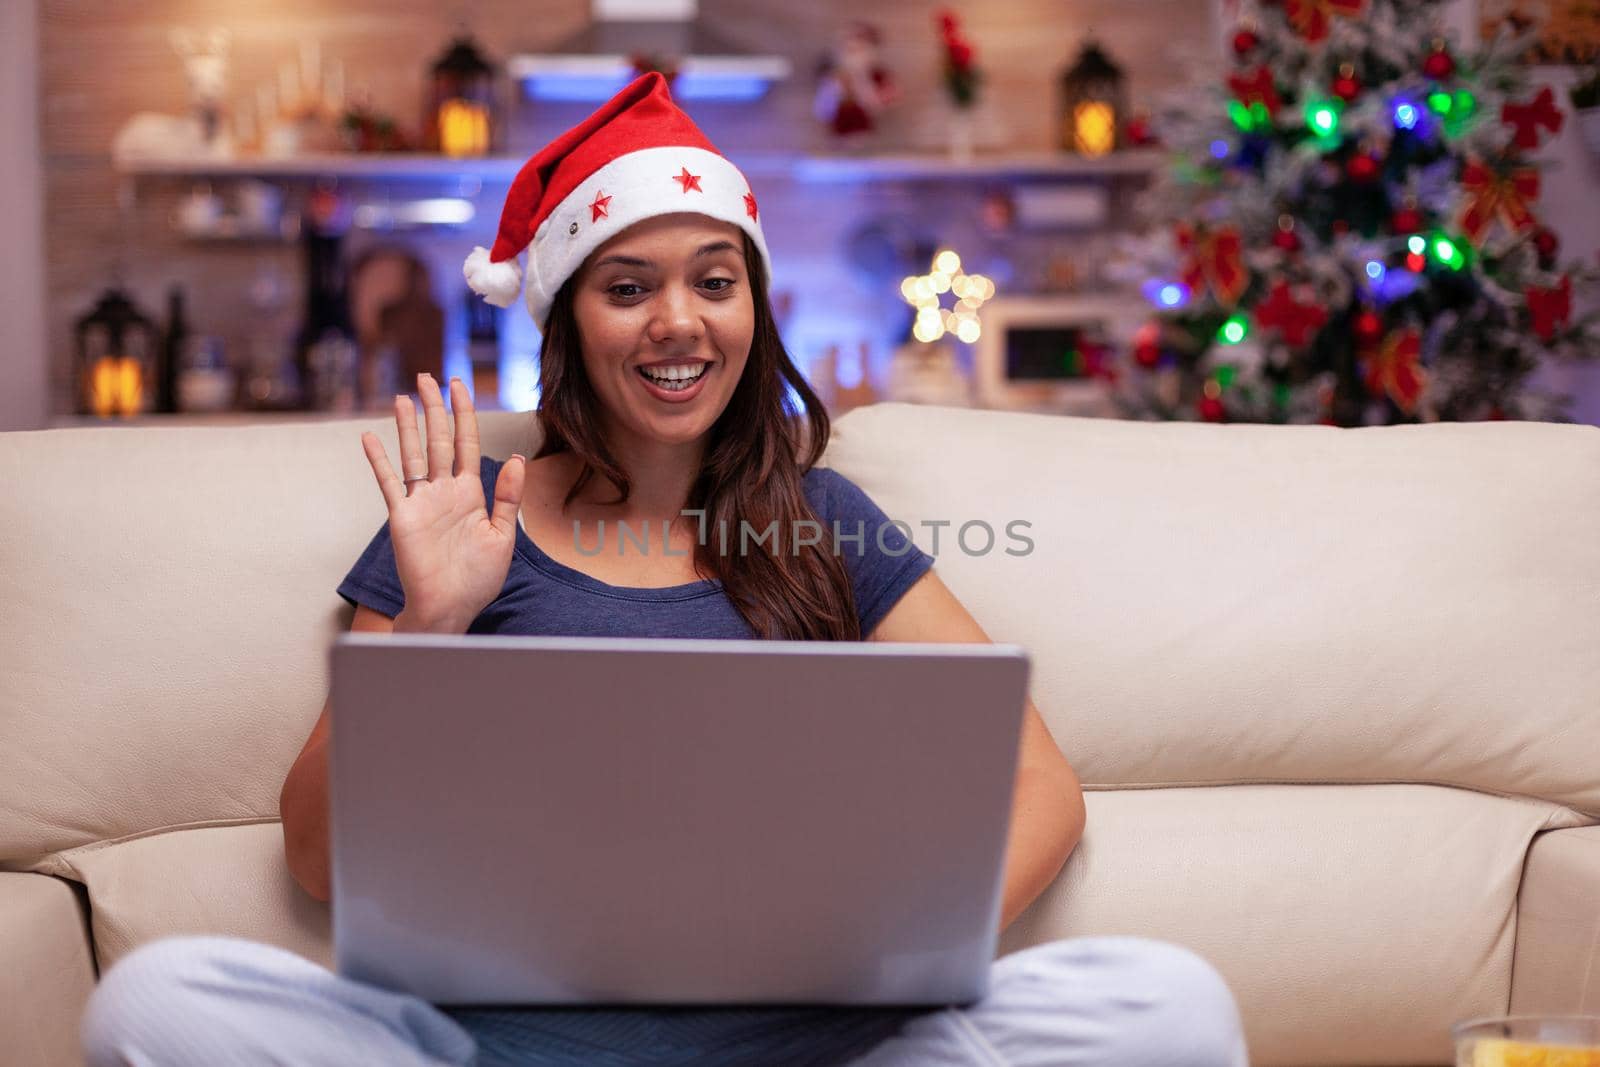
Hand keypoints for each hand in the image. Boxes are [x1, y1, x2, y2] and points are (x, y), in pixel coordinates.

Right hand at [360, 373, 524, 632]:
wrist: (451, 608)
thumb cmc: (478, 579)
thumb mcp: (502, 535)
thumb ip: (506, 497)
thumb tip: (516, 460)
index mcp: (471, 494)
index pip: (466, 443)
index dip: (464, 413)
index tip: (459, 385)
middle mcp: (445, 492)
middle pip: (438, 439)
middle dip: (435, 407)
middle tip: (427, 376)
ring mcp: (422, 502)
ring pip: (414, 454)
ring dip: (408, 425)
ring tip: (402, 396)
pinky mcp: (402, 517)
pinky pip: (389, 483)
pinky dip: (379, 460)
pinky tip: (369, 437)